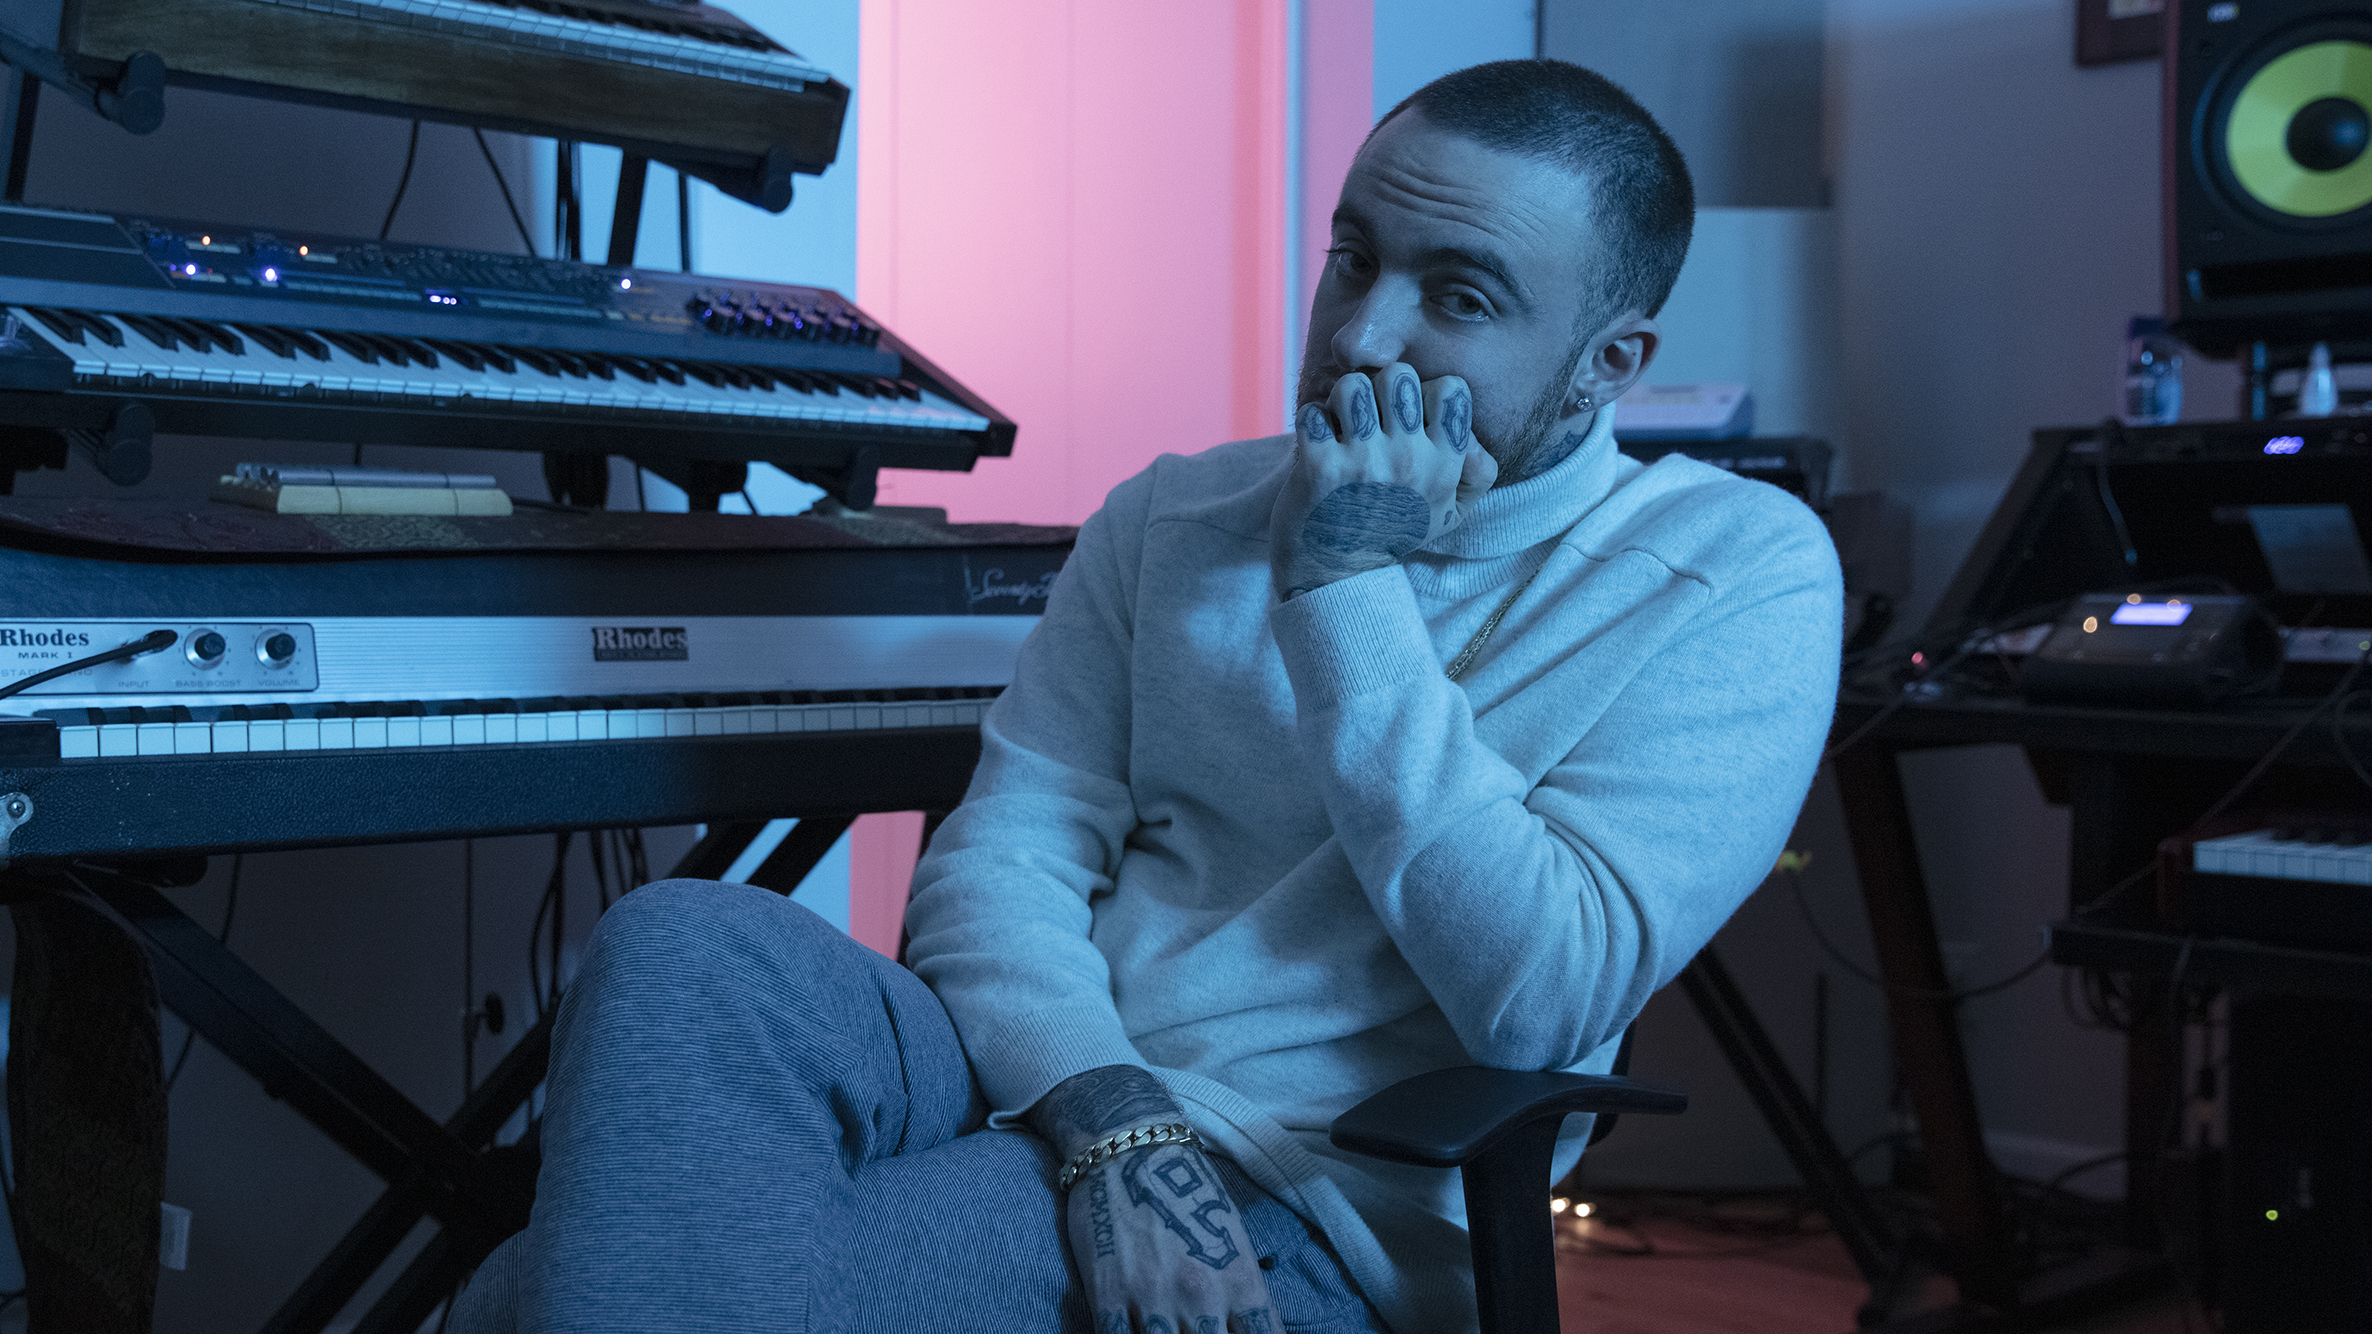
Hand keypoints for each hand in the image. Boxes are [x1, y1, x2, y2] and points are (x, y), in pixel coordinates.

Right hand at [1028, 1066, 1277, 1332]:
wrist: (1131, 1145)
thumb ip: (1243, 1290)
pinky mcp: (1107, 1294)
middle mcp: (1200, 1294)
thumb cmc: (1187, 1187)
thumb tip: (1254, 1330)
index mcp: (1238, 1278)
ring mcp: (1152, 1296)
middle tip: (1200, 1330)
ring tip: (1168, 1331)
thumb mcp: (1232, 1235)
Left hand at [1270, 361, 1497, 599]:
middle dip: (1379, 389)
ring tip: (1342, 428)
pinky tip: (1316, 443)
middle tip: (1369, 419)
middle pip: (1398, 375)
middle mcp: (1408, 460)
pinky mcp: (1320, 467)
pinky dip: (1310, 422)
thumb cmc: (1394, 531)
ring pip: (1352, 386)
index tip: (1408, 418)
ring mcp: (1363, 462)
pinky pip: (1312, 412)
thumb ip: (1478, 472)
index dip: (1426, 392)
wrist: (1338, 575)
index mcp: (1443, 464)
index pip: (1450, 388)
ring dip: (1342, 402)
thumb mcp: (1451, 512)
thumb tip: (1472, 434)